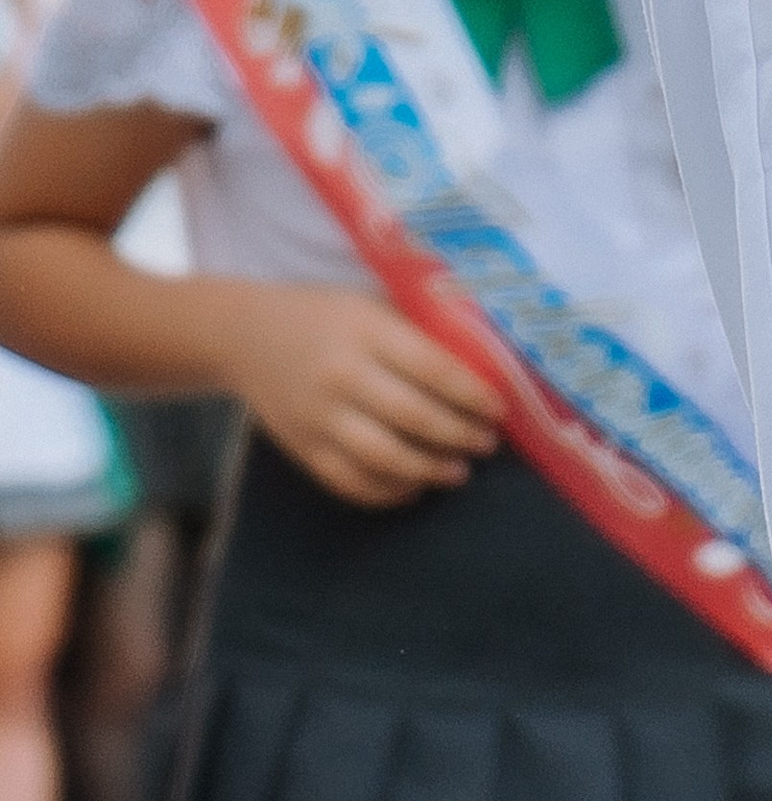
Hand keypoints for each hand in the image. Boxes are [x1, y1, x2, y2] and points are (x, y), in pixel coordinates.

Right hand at [215, 283, 503, 508]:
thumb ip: (416, 335)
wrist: (245, 335)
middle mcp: (343, 376)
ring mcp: (319, 417)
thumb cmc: (323, 316)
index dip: (473, 394)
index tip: (498, 409)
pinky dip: (388, 493)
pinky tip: (413, 488)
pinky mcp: (303, 447)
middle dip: (460, 435)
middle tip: (486, 444)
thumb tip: (481, 369)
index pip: (433, 368)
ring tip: (458, 473)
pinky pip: (351, 482)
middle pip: (415, 417)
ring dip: (430, 470)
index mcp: (366, 332)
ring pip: (385, 457)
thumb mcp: (370, 307)